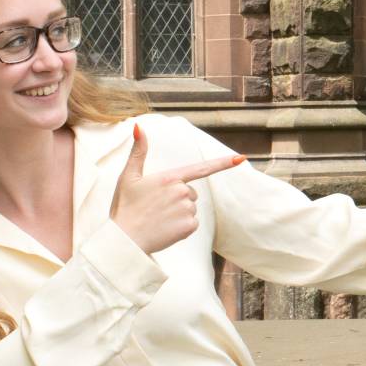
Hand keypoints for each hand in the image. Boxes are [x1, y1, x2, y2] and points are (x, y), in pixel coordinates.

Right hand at [110, 124, 246, 254]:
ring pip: (191, 209)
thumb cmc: (125, 207)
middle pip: (190, 193)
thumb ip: (138, 152)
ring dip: (179, 213)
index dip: (223, 163)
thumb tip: (138, 126)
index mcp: (170, 178)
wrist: (124, 240)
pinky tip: (165, 229)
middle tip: (156, 207)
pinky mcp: (189, 226)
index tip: (241, 158)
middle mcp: (182, 191)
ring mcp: (187, 209)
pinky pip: (192, 224)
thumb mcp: (128, 177)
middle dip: (178, 199)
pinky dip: (181, 228)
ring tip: (158, 218)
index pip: (202, 168)